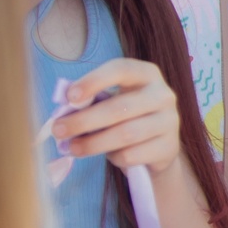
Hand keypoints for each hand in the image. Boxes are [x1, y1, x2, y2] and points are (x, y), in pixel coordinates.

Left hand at [52, 59, 185, 173]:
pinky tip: (109, 155)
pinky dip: (114, 157)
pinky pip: (133, 154)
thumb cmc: (126, 116)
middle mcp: (163, 94)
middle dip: (83, 120)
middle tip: (58, 130)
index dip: (94, 81)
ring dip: (92, 143)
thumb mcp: (111, 100)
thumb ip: (90, 100)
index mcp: (147, 74)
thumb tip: (63, 109)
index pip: (121, 69)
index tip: (70, 97)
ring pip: (125, 134)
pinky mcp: (170, 147)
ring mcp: (170, 121)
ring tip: (72, 148)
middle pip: (120, 107)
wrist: (157, 145)